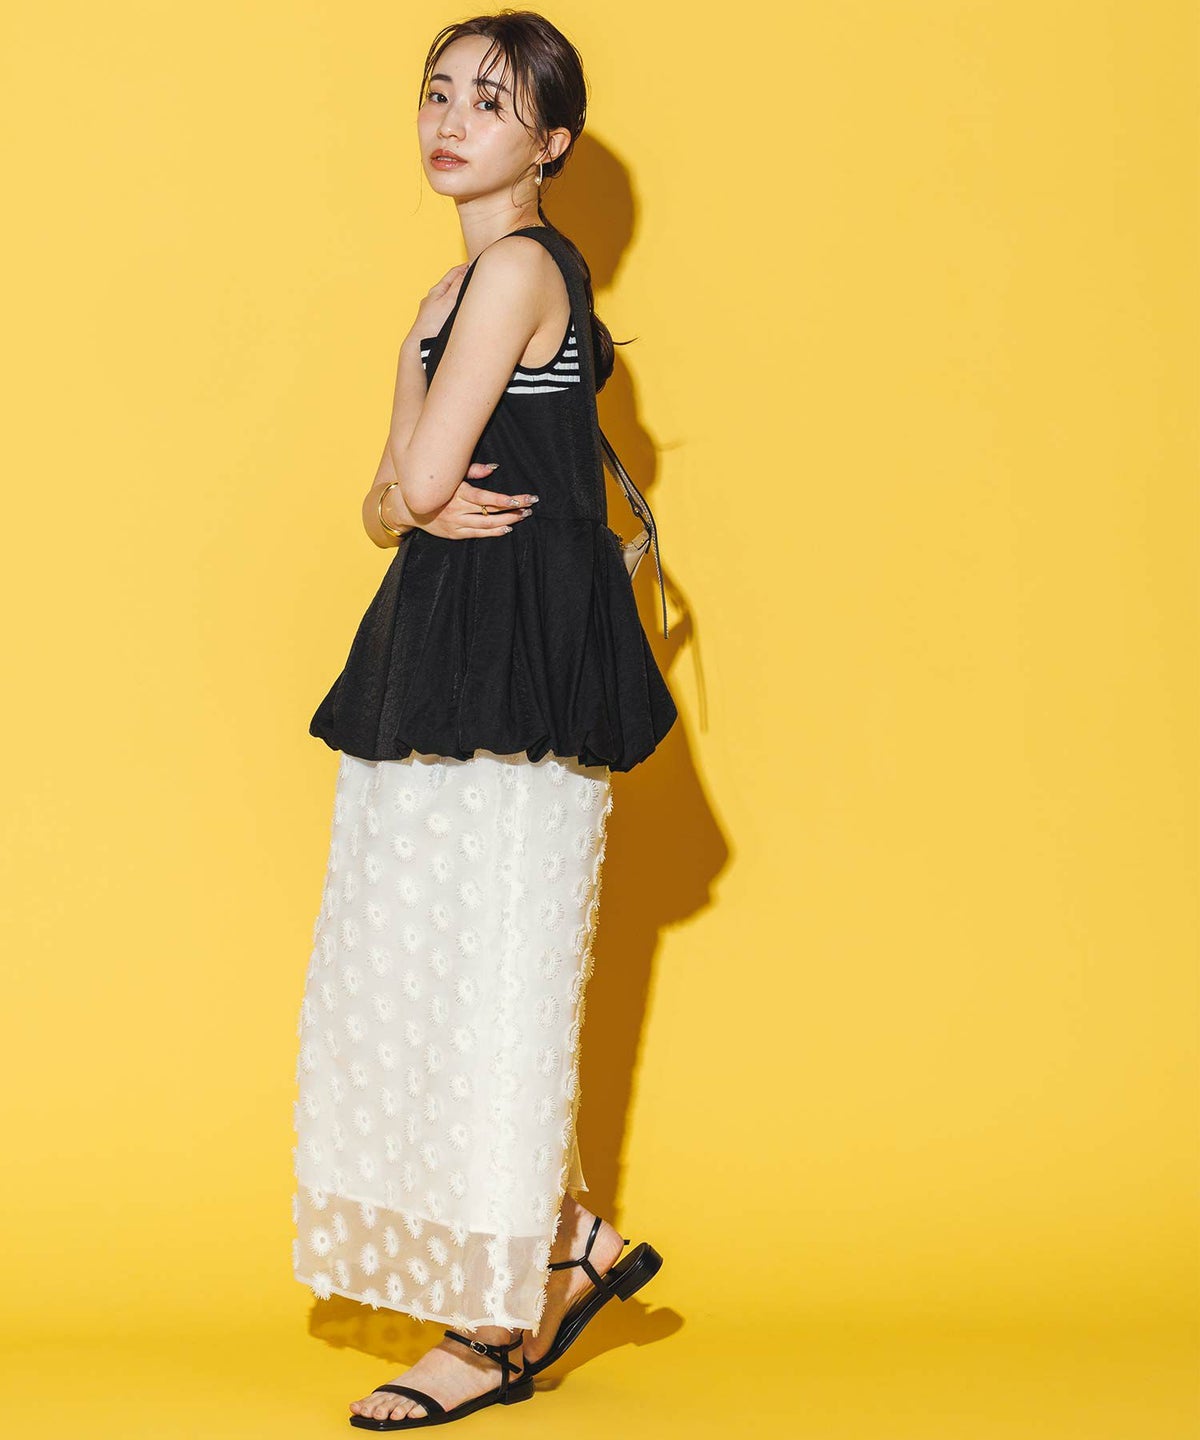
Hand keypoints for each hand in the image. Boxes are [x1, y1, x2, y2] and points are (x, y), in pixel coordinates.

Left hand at [412, 262, 469, 340]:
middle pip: (451, 284)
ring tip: (470, 291)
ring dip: (459, 293)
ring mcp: (433, 311)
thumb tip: (467, 270)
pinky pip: (448, 309)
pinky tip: (459, 311)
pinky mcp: (435, 322)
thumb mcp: (449, 301)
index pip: (453, 274)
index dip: (464, 268)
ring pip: (449, 297)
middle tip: (475, 275)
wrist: (420, 345)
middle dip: (463, 279)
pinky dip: (456, 305)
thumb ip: (458, 285)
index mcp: (436, 291)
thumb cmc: (433, 324)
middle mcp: (433, 299)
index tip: (476, 263)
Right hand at [419, 462, 537, 539]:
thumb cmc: (436, 487)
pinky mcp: (455, 534)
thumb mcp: (452, 475)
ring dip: (507, 521)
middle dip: (513, 510)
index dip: (503, 500)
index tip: (520, 500)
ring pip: (487, 525)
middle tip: (530, 506)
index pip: (485, 498)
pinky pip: (478, 535)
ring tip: (523, 516)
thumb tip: (494, 468)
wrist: (411, 507)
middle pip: (491, 512)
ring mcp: (456, 524)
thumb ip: (473, 471)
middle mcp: (457, 510)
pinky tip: (507, 528)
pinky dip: (494, 532)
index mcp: (458, 493)